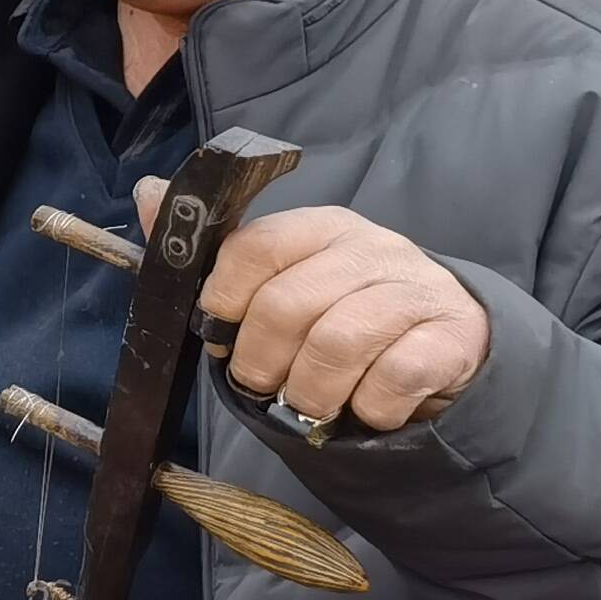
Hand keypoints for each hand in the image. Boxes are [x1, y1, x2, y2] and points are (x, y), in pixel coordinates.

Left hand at [154, 178, 492, 435]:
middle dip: (260, 362)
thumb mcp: (283, 278)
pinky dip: (368, 407)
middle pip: (286, 305)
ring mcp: (416, 289)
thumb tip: (147, 192)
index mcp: (320, 228)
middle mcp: (370, 249)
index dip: (223, 301)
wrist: (449, 339)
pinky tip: (367, 407)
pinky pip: (393, 378)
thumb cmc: (346, 312)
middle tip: (264, 385)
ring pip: (336, 344)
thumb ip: (217, 252)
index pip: (253, 248)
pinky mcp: (453, 337)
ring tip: (310, 402)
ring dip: (310, 391)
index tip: (221, 336)